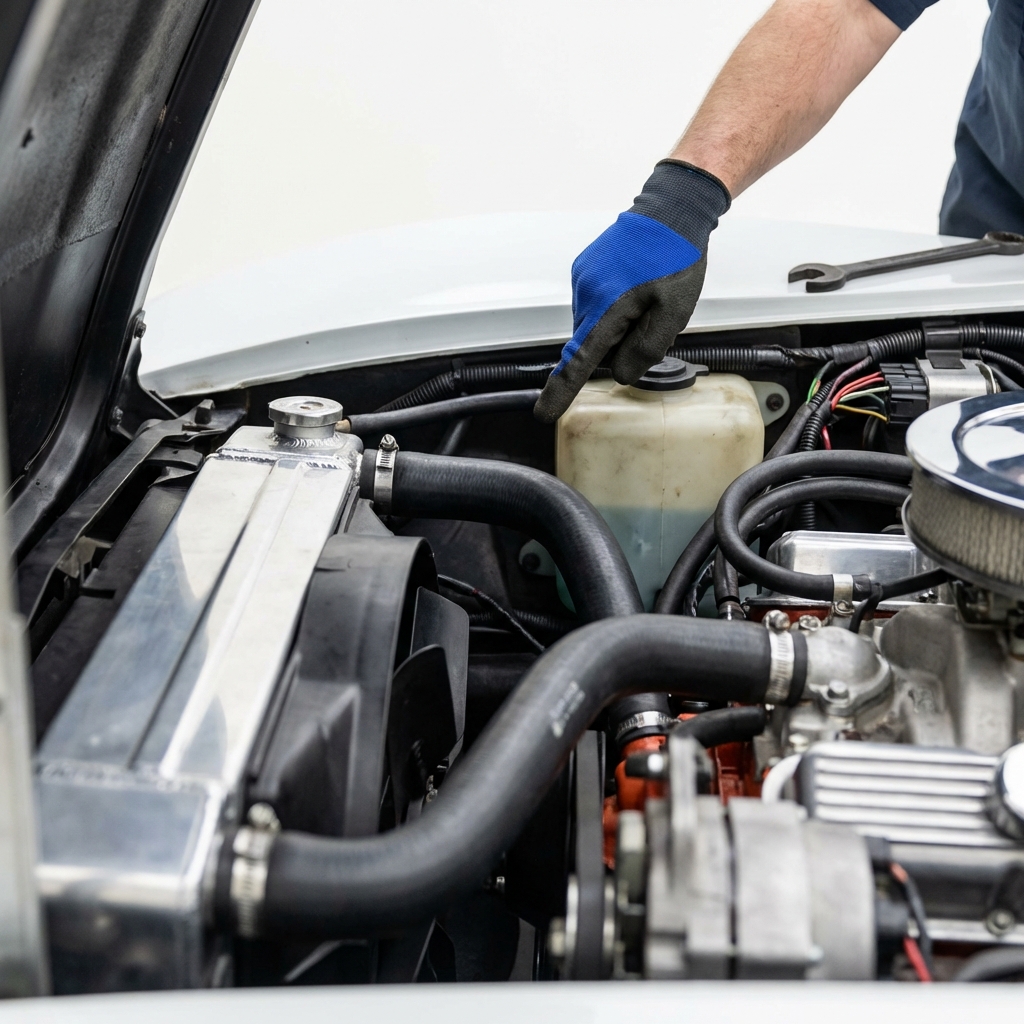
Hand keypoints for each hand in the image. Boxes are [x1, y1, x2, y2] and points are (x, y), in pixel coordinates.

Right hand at [534, 161, 728, 422]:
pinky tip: (634, 287)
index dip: (561, 391)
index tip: (544, 413)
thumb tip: (621, 372)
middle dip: (616, 345)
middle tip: (650, 319)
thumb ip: (645, 350)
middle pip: (592, 345)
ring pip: (593, 326)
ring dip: (616, 325)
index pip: (578, 362)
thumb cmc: (675, 258)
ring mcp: (581, 280)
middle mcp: (586, 295)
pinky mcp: (584, 270)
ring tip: (645, 298)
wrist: (670, 210)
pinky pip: (593, 305)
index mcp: (606, 308)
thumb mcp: (673, 313)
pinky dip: (611, 308)